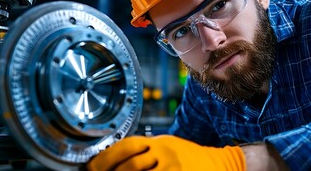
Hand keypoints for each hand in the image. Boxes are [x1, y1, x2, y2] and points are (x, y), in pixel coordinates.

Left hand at [87, 135, 245, 170]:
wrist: (219, 163)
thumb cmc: (190, 157)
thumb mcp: (168, 146)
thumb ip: (146, 150)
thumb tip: (116, 158)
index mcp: (160, 142)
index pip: (127, 145)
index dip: (106, 157)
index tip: (92, 166)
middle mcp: (165, 152)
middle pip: (130, 164)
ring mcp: (173, 167)